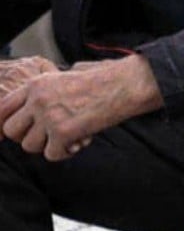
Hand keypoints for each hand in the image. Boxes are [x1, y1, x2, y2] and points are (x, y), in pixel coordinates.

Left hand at [0, 55, 161, 160]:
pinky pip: (51, 154)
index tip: (14, 133)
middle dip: (28, 137)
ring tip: (67, 139)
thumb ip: (49, 91)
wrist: (125, 85)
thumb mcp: (67, 76)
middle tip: (47, 136)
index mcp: (36, 84)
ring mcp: (49, 116)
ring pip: (29, 146)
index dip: (5, 123)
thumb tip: (41, 107)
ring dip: (48, 146)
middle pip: (11, 130)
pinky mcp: (63, 132)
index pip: (3, 108)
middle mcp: (37, 99)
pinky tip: (78, 143)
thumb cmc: (105, 80)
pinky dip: (64, 153)